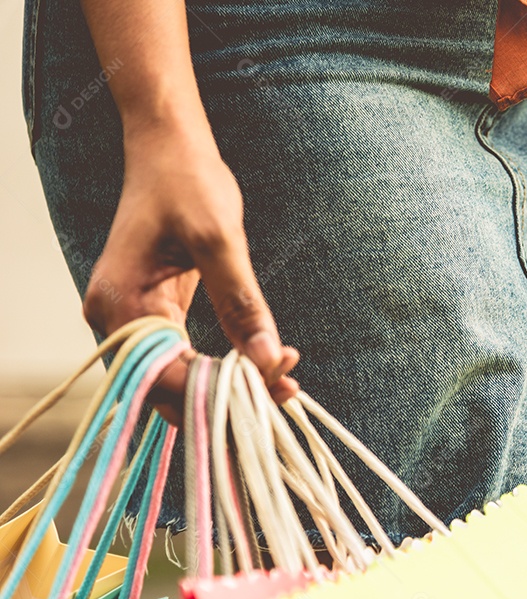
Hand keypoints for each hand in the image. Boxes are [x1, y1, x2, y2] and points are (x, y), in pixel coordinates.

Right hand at [83, 119, 298, 424]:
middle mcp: (117, 321)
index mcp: (120, 303)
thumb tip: (268, 360)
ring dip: (229, 388)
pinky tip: (265, 363)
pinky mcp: (155, 315)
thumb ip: (242, 303)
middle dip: (226, 398)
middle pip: (168, 389)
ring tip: (286, 380)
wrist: (169, 149)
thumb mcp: (220, 240)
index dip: (216, 394)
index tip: (271, 386)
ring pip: (179, 379)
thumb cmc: (188, 182)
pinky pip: (186, 358)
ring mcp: (133, 320)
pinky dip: (223, 367)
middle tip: (288, 391)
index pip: (163, 377)